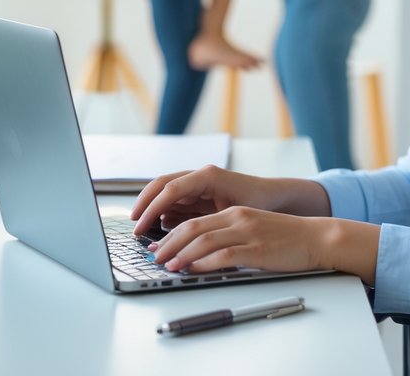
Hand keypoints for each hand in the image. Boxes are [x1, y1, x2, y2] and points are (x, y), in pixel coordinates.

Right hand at [131, 165, 274, 234]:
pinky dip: (163, 213)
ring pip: (165, 193)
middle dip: (144, 203)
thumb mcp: (234, 213)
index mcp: (207, 176)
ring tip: (141, 229)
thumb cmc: (259, 203)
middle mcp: (199, 176)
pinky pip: (175, 202)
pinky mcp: (199, 194)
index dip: (152, 207)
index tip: (140, 224)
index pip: (171, 188)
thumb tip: (178, 233)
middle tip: (134, 225)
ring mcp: (198, 184)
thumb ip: (206, 220)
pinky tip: (158, 229)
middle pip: (161, 185)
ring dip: (151, 208)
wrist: (275, 198)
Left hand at [146, 206, 331, 274]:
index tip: (156, 245)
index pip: (193, 220)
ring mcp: (247, 233)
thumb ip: (227, 237)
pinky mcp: (258, 250)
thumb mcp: (252, 230)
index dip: (170, 234)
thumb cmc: (285, 238)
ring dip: (181, 254)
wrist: (317, 238)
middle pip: (193, 228)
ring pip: (204, 240)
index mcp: (234, 212)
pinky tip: (192, 269)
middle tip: (153, 256)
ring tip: (166, 265)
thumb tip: (199, 255)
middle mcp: (237, 218)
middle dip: (168, 244)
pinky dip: (204, 263)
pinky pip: (224, 255)